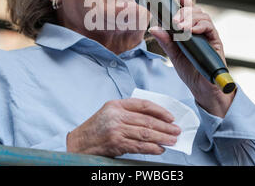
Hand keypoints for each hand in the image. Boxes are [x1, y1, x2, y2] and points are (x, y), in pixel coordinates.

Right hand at [66, 98, 180, 156]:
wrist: (78, 143)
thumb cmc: (96, 128)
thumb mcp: (110, 113)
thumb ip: (128, 113)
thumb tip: (155, 119)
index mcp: (116, 105)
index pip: (143, 105)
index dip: (160, 110)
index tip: (171, 117)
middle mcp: (116, 115)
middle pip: (147, 120)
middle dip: (165, 126)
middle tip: (176, 131)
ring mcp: (116, 129)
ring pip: (145, 133)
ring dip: (162, 138)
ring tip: (172, 140)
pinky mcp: (116, 143)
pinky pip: (139, 146)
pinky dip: (152, 148)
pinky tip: (160, 149)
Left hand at [149, 0, 234, 116]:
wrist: (203, 89)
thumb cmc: (191, 71)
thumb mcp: (174, 55)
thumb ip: (166, 42)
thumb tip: (153, 28)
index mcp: (190, 31)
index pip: (188, 11)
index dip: (183, 2)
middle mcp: (201, 31)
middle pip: (195, 11)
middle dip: (183, 12)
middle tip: (173, 20)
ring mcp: (209, 36)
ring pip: (203, 16)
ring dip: (190, 18)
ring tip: (180, 26)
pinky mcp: (216, 42)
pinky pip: (210, 28)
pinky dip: (200, 26)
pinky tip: (191, 30)